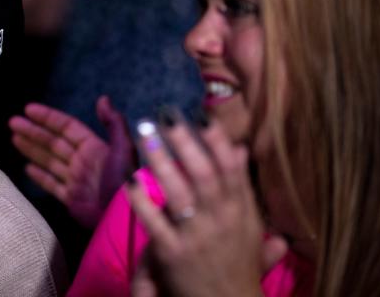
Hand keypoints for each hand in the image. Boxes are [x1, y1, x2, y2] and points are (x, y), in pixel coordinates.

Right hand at [9, 96, 133, 227]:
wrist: (124, 217)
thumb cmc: (123, 181)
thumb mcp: (123, 149)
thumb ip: (114, 123)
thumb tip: (102, 98)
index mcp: (94, 147)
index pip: (67, 127)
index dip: (48, 118)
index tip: (28, 109)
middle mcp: (83, 161)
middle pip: (53, 142)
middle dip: (33, 131)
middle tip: (12, 122)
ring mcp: (76, 180)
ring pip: (49, 160)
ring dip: (32, 148)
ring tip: (13, 138)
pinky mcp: (71, 199)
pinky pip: (52, 184)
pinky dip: (40, 176)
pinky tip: (26, 168)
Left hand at [127, 116, 287, 296]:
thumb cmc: (237, 265)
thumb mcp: (249, 226)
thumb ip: (243, 188)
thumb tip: (241, 149)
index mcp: (240, 211)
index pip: (230, 169)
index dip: (216, 140)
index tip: (201, 113)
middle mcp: (221, 220)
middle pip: (203, 173)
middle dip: (185, 142)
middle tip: (165, 114)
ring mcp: (197, 237)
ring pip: (178, 192)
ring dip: (160, 160)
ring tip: (145, 134)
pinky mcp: (173, 254)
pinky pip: (155, 223)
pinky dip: (142, 201)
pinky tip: (130, 181)